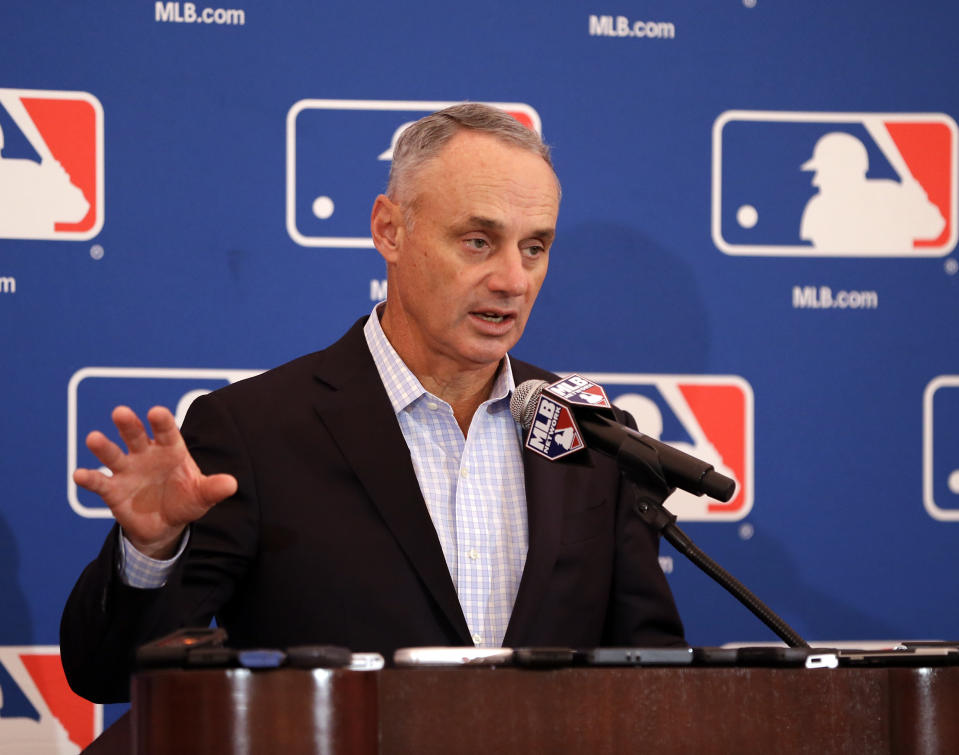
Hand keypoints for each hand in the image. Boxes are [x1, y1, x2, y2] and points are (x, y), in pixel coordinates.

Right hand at [73, 406, 237, 558]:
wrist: (165, 525)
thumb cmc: (186, 500)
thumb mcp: (202, 495)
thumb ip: (213, 488)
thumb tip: (232, 484)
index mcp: (170, 450)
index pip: (166, 432)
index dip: (162, 422)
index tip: (157, 412)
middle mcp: (146, 454)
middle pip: (136, 435)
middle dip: (129, 424)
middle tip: (121, 412)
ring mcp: (127, 470)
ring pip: (113, 454)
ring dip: (103, 446)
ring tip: (94, 438)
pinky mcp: (112, 489)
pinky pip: (99, 482)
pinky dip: (89, 478)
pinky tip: (80, 475)